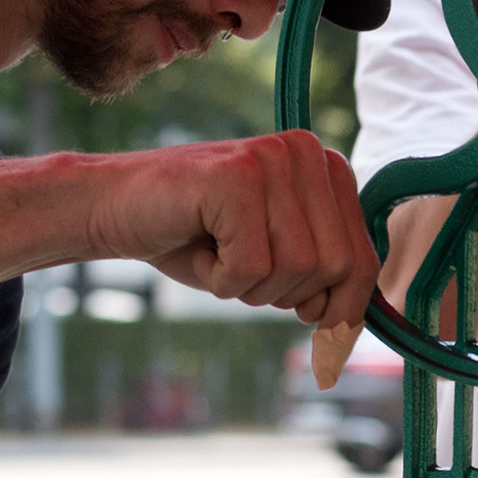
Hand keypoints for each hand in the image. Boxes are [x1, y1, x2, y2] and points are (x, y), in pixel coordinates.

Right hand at [88, 129, 377, 387]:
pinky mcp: (236, 175)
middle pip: (335, 269)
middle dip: (286, 294)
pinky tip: (198, 245)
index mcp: (326, 167)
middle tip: (241, 272)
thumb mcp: (276, 258)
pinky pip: (251, 266)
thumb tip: (357, 326)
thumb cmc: (197, 237)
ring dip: (249, 286)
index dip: (336, 307)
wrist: (113, 208)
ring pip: (295, 269)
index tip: (306, 318)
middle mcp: (306, 152)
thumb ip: (325, 275)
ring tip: (216, 251)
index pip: (363, 261)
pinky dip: (220, 279)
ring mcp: (272, 158)